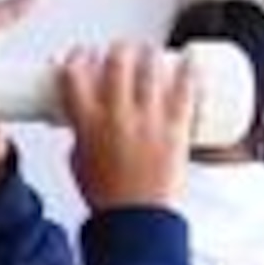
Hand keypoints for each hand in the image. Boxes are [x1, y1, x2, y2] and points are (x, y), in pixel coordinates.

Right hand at [61, 43, 194, 210]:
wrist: (135, 215)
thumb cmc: (105, 194)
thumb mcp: (77, 160)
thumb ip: (81, 136)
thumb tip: (86, 124)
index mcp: (87, 123)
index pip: (75, 76)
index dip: (76, 57)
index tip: (81, 54)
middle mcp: (116, 115)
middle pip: (116, 63)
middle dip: (117, 49)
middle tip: (120, 50)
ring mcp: (148, 119)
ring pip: (149, 70)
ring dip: (148, 53)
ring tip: (149, 52)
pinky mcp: (175, 127)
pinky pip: (185, 90)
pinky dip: (188, 71)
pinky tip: (189, 60)